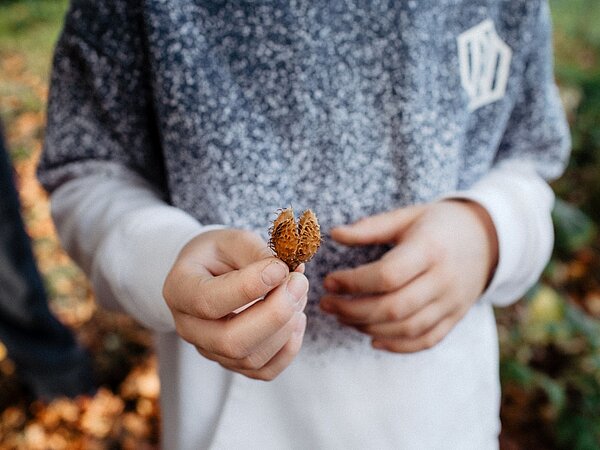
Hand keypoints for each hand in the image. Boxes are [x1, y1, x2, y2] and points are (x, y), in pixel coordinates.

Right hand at [163, 229, 308, 379]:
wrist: (209, 273)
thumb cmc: (219, 254)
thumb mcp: (233, 241)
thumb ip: (258, 254)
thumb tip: (289, 273)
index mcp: (179, 290)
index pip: (209, 301)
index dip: (249, 287)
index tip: (280, 268)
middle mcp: (189, 327)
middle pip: (231, 340)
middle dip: (275, 314)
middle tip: (299, 283)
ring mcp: (209, 350)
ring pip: (251, 358)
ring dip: (286, 328)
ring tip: (298, 294)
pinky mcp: (232, 363)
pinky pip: (264, 371)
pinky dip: (289, 347)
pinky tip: (296, 318)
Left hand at [320, 200, 497, 352]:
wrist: (487, 238)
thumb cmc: (439, 224)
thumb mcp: (407, 216)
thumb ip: (371, 227)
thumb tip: (335, 234)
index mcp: (430, 249)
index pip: (388, 275)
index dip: (353, 282)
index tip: (330, 281)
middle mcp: (444, 280)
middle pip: (395, 308)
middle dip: (354, 311)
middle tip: (327, 304)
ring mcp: (452, 302)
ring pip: (407, 328)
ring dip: (369, 329)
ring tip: (344, 317)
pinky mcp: (456, 317)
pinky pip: (426, 340)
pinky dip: (397, 346)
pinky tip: (372, 338)